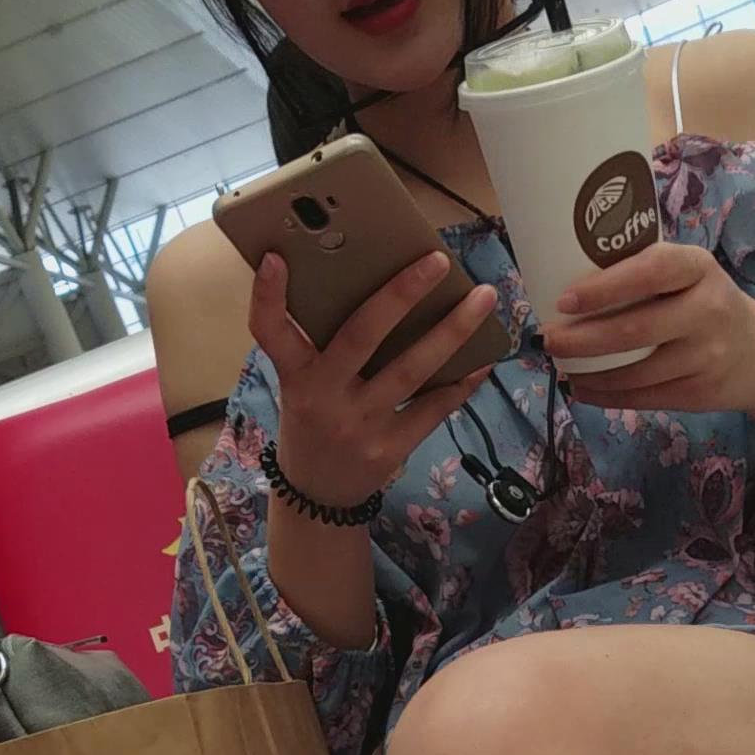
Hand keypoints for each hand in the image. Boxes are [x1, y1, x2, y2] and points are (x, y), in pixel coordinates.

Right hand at [249, 246, 499, 508]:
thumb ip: (322, 347)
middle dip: (401, 294)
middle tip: (437, 260)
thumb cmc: (312, 423)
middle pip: (362, 335)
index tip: (276, 258)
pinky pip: (433, 407)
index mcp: (296, 375)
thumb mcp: (301, 386)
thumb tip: (376, 288)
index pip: (270, 332)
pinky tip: (485, 357)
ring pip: (411, 370)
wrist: (318, 495)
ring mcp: (360, 424)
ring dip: (452, 332)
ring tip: (484, 297)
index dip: (268, 296)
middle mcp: (325, 397)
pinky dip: (462, 381)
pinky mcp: (391, 448)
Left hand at [539, 239, 754, 414]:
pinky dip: (605, 395)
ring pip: (635, 372)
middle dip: (581, 339)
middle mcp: (707, 311)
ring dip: (588, 373)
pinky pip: (643, 398)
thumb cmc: (706, 302)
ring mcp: (706, 357)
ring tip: (561, 365)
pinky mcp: (699, 393)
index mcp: (698, 268)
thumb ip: (646, 270)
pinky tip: (583, 388)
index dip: (605, 286)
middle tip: (548, 338)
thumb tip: (566, 277)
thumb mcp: (690, 273)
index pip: (650, 270)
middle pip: (635, 330)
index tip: (565, 299)